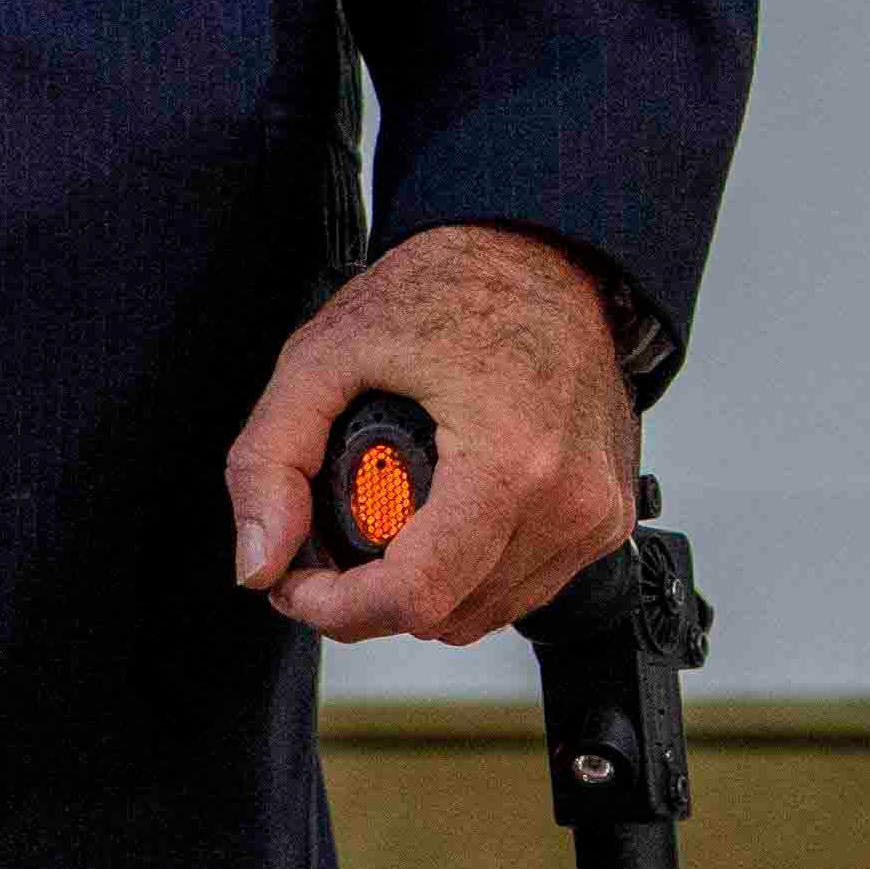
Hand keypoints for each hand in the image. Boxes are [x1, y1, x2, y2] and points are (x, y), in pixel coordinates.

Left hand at [227, 224, 638, 647]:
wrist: (545, 251)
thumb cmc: (453, 286)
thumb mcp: (324, 355)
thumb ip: (269, 461)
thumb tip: (261, 562)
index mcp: (511, 462)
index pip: (417, 596)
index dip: (336, 610)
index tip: (298, 584)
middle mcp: (569, 500)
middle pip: (447, 617)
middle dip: (369, 601)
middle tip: (330, 550)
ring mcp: (597, 512)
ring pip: (486, 614)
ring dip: (424, 591)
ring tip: (387, 527)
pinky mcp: (608, 516)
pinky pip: (526, 586)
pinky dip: (474, 573)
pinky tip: (446, 517)